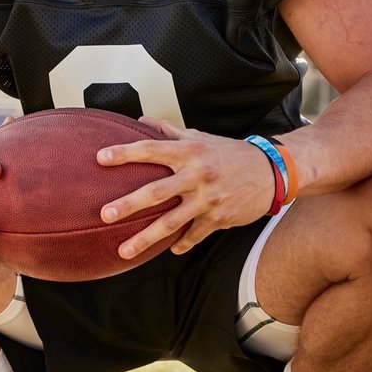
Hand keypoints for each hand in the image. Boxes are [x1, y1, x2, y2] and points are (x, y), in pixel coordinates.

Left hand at [97, 118, 279, 260]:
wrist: (271, 170)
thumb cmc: (229, 153)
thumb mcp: (201, 137)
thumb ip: (169, 131)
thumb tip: (141, 120)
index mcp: (190, 151)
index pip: (151, 148)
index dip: (125, 153)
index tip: (100, 158)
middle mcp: (197, 174)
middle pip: (157, 191)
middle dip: (129, 204)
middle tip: (105, 215)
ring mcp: (208, 199)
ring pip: (172, 222)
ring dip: (146, 238)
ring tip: (123, 250)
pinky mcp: (219, 218)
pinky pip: (194, 235)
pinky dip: (182, 244)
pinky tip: (170, 251)